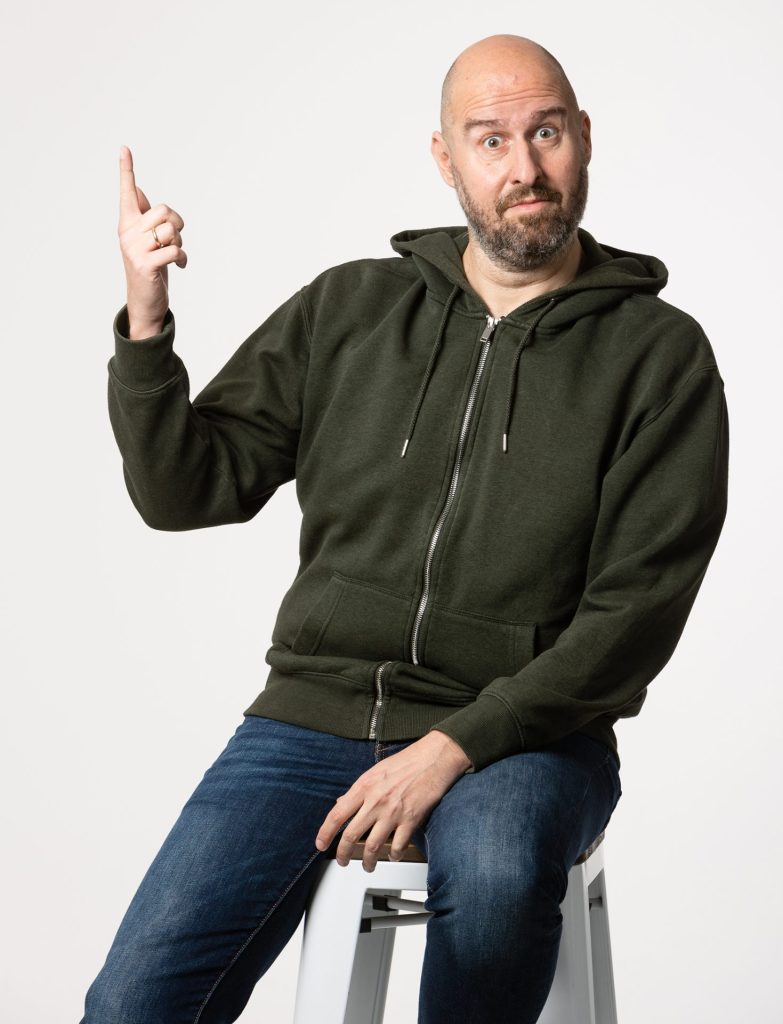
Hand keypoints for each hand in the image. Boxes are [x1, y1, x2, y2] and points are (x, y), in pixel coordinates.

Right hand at [117, 144, 187, 335]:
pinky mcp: (146, 265)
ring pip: (171, 230)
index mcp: (127, 224)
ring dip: (180, 242)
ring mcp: (135, 249)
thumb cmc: (149, 268)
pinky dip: (183, 258)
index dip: (127, 171)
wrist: (145, 302)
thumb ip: (143, 217)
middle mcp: (127, 234)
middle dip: (177, 223)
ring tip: (174, 254)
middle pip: (164, 210)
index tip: (124, 148)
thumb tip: (141, 191)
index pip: (127, 194)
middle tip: (176, 238)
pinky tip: (179, 266)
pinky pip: (174, 250)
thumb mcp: (146, 241)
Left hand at [314, 730, 472, 871]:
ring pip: (372, 847)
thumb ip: (358, 790)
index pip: (337, 814)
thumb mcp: (375, 771)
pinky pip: (397, 846)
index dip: (325, 833)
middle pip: (350, 836)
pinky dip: (393, 855)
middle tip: (342, 861)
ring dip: (368, 861)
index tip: (321, 844)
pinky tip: (392, 855)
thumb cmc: (407, 762)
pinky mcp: (411, 820)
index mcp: (364, 786)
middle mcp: (376, 801)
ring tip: (368, 865)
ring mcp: (393, 812)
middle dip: (343, 854)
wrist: (434, 758)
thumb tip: (341, 803)